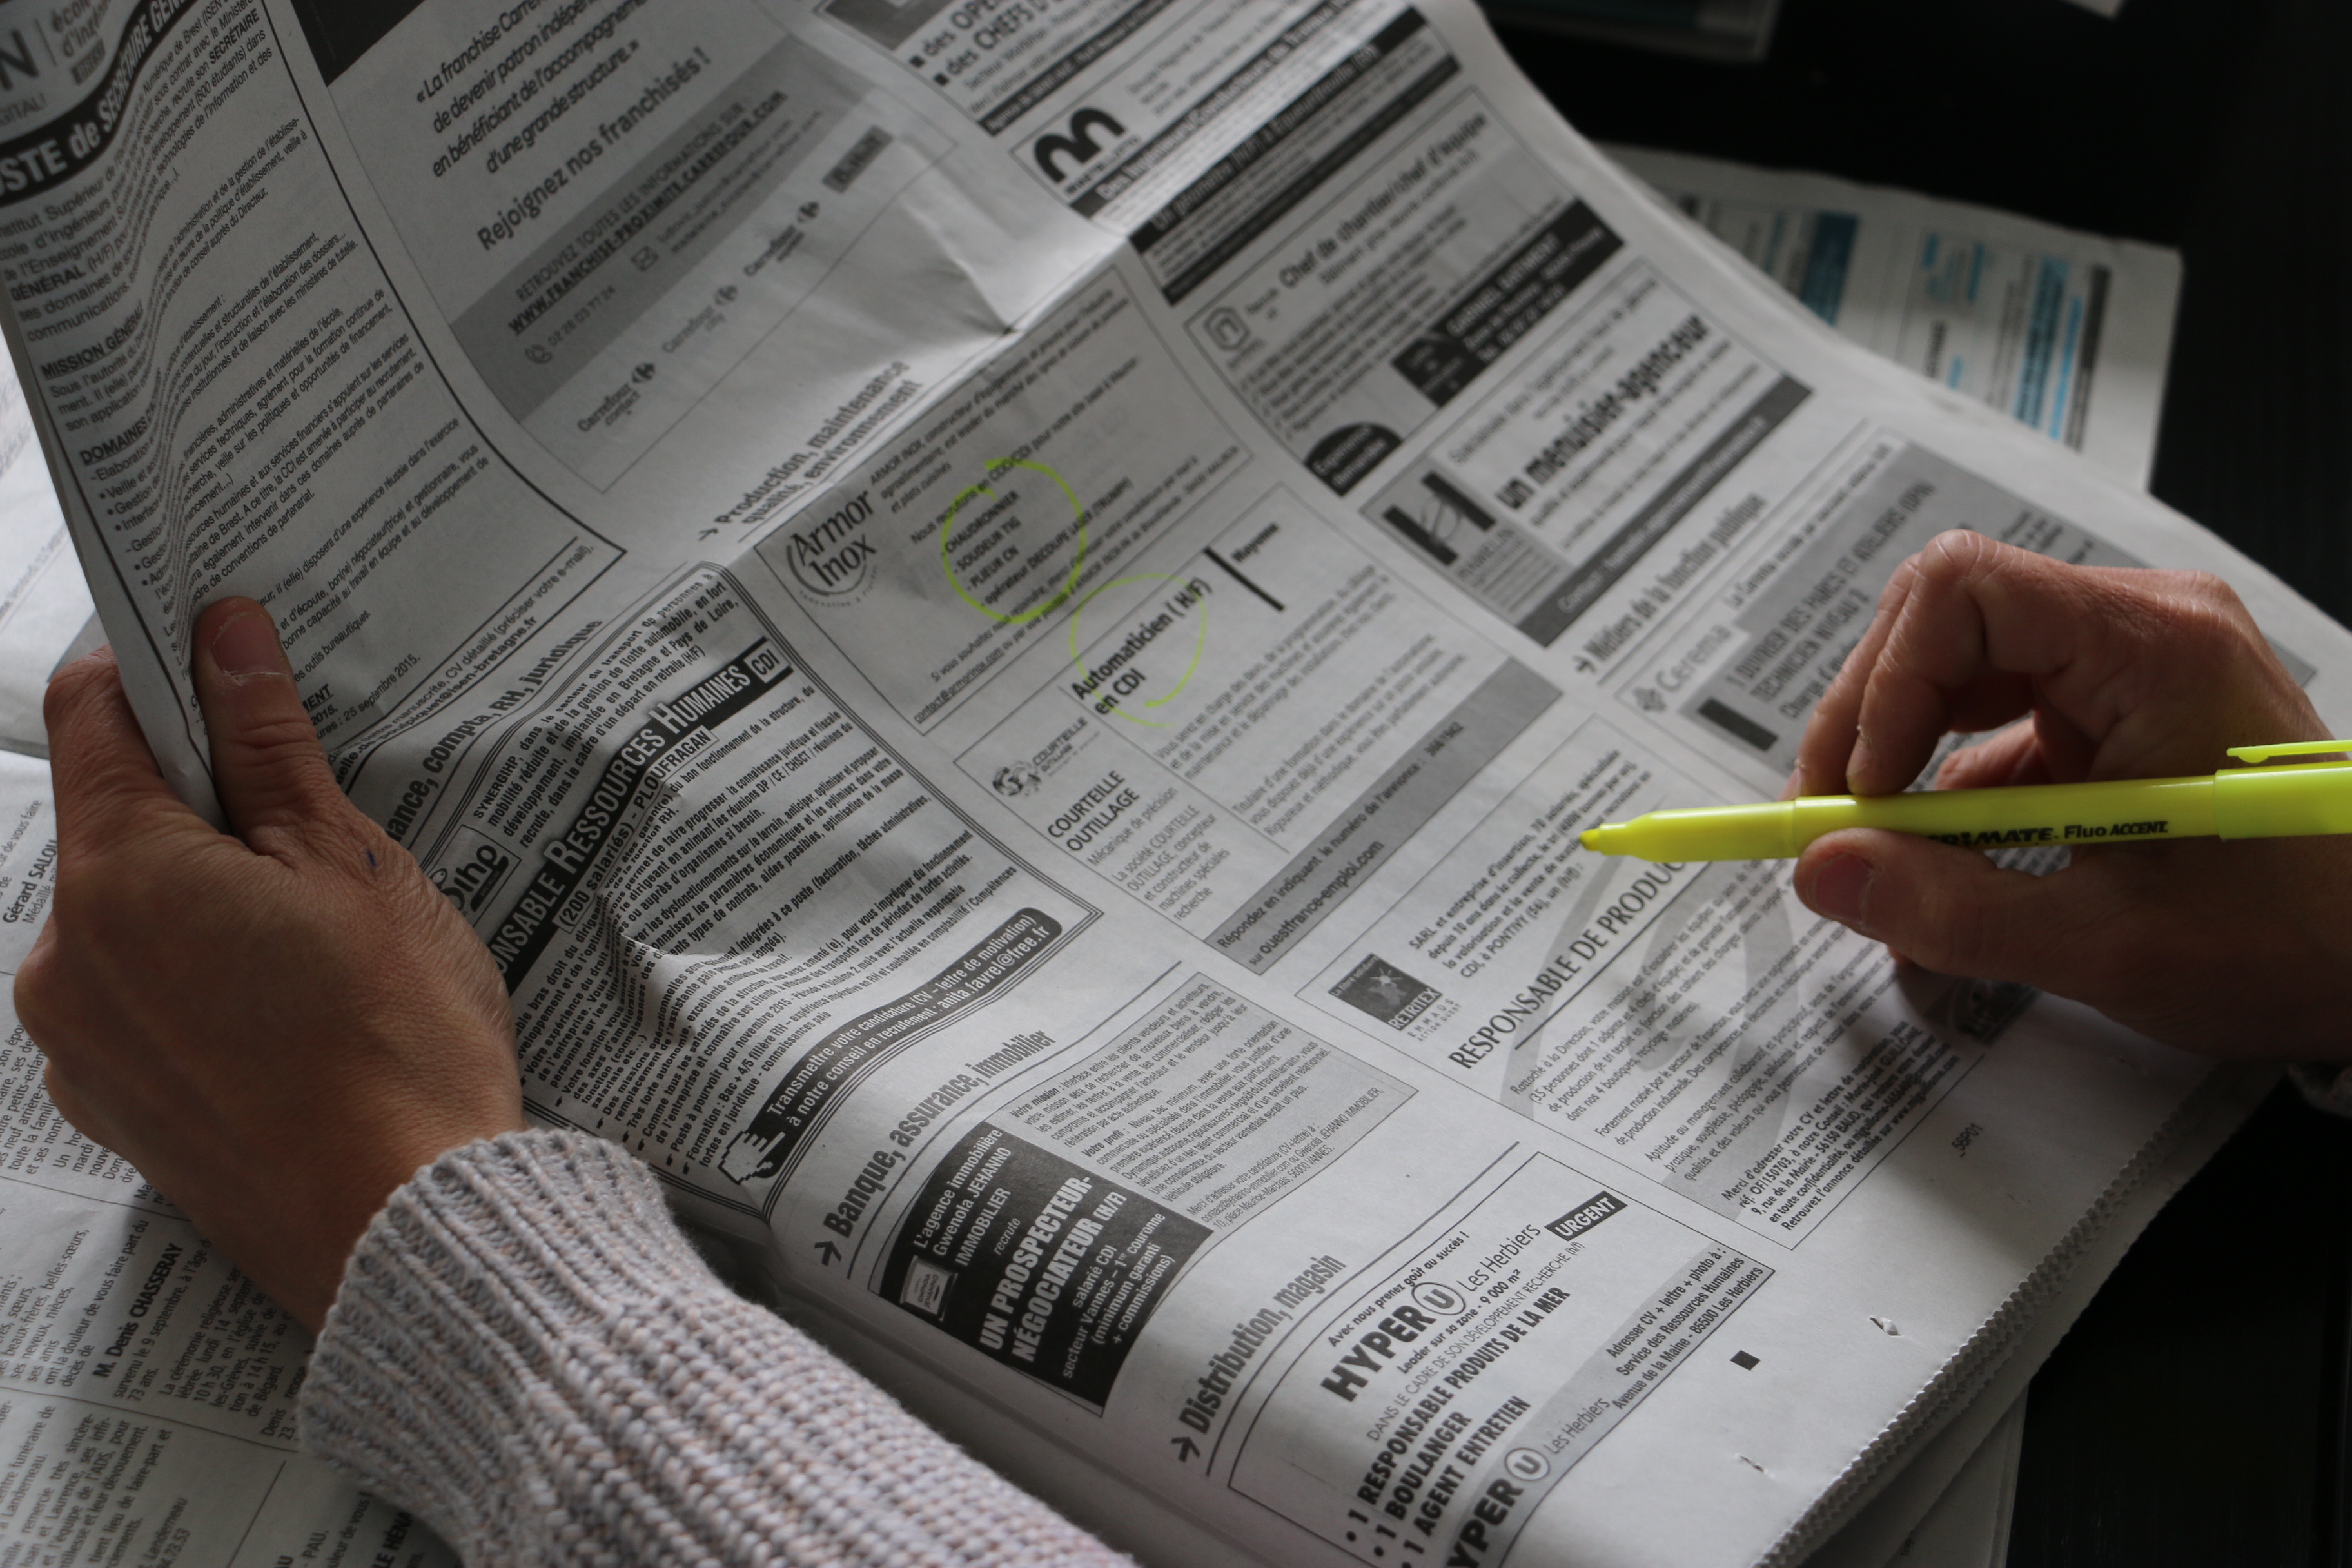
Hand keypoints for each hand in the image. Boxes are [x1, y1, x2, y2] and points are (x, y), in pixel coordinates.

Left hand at [14, 599, 526, 1328]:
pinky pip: (131, 1002)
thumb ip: (272, 748)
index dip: (158, 666)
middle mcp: (63, 958)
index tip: (218, 656)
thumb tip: (226, 641)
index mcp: (120, 877)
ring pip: (124, 916)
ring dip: (199, 896)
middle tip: (314, 831)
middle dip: (201, 803)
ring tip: (316, 942)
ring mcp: (76, 1043)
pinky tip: (289, 1012)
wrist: (406, 1225)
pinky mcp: (109, 1106)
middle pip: (112, 821)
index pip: (97, 712)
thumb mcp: (351, 867)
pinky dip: (193, 980)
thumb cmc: (397, 1045)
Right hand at [1788, 530, 2351, 1060]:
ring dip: (1905, 768)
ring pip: (1961, 677)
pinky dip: (1953, 799)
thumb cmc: (2299, 942)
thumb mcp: (2108, 943)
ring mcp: (2132, 668)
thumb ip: (1950, 909)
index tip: (1860, 791)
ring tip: (1883, 865)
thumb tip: (1822, 871)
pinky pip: (2001, 729)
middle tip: (1833, 824)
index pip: (1965, 590)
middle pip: (1945, 621)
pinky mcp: (2123, 714)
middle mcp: (2142, 631)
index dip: (1886, 684)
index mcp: (2155, 649)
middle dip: (1870, 722)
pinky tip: (1944, 873)